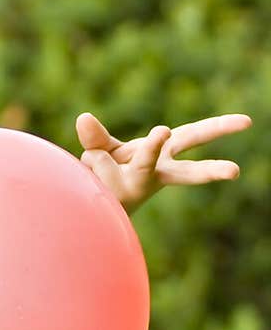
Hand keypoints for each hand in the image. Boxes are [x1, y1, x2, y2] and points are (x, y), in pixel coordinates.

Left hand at [75, 111, 251, 213]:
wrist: (90, 210)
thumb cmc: (105, 174)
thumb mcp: (102, 151)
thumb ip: (97, 137)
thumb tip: (83, 119)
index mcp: (162, 157)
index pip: (193, 138)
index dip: (219, 128)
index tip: (246, 122)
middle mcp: (155, 175)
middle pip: (187, 171)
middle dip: (210, 170)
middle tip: (235, 171)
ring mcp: (136, 186)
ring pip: (143, 165)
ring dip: (146, 149)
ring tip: (151, 134)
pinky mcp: (116, 193)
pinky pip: (95, 162)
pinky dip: (87, 164)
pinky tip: (90, 174)